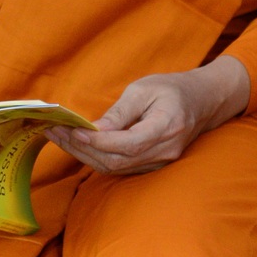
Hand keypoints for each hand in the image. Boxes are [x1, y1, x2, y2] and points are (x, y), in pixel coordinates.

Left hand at [47, 55, 250, 175]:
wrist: (202, 102)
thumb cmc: (172, 89)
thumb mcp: (144, 89)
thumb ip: (120, 112)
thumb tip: (94, 129)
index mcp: (166, 127)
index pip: (126, 144)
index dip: (97, 140)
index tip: (72, 129)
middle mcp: (164, 151)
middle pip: (116, 161)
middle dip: (81, 148)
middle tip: (54, 131)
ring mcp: (159, 162)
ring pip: (115, 168)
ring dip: (84, 154)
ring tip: (59, 137)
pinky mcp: (152, 165)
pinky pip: (120, 167)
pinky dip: (96, 157)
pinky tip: (78, 144)